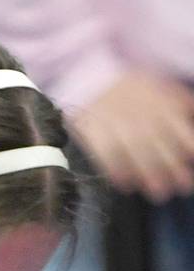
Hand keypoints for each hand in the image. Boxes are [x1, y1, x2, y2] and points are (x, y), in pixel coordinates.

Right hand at [71, 71, 193, 202]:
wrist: (87, 75)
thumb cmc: (127, 85)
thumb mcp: (160, 85)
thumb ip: (179, 101)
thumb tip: (190, 112)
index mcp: (162, 106)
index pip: (181, 132)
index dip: (188, 149)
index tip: (190, 162)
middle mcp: (143, 118)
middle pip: (162, 148)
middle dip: (173, 170)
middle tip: (181, 188)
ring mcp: (118, 128)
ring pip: (138, 155)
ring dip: (150, 176)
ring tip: (159, 194)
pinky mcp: (96, 135)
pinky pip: (108, 156)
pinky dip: (118, 172)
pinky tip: (126, 185)